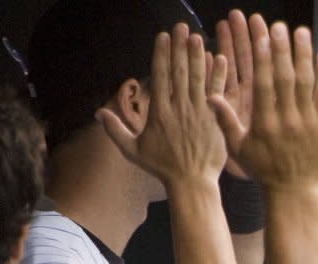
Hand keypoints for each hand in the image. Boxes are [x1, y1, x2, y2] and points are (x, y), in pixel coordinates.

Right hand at [96, 24, 227, 191]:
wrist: (191, 182)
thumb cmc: (163, 168)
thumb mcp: (133, 151)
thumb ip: (116, 130)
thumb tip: (98, 113)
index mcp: (159, 113)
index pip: (160, 76)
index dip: (161, 54)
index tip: (163, 36)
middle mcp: (179, 108)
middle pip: (179, 71)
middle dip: (179, 47)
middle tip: (181, 27)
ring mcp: (199, 112)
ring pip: (198, 78)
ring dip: (197, 55)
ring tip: (196, 37)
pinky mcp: (215, 119)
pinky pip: (217, 92)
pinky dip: (218, 75)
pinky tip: (219, 58)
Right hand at [208, 15, 317, 192]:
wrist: (292, 190)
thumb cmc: (262, 170)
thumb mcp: (238, 149)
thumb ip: (226, 121)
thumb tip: (210, 96)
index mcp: (264, 124)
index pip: (262, 85)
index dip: (263, 59)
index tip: (262, 38)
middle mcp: (286, 120)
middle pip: (284, 78)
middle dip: (282, 50)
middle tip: (279, 27)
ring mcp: (307, 122)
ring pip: (307, 82)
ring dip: (304, 55)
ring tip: (301, 31)